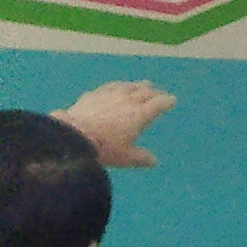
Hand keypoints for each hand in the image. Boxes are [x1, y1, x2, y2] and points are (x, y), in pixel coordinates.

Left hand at [55, 81, 174, 168]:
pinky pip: (109, 87)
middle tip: (158, 91)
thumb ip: (141, 158)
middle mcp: (128, 100)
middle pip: (145, 91)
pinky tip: (115, 87)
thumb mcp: (126, 158)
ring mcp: (110, 95)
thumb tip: (154, 161)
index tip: (172, 100)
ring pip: (128, 86)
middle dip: (154, 91)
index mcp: (140, 115)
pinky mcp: (94, 94)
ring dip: (137, 85)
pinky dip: (117, 86)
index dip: (167, 101)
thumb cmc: (104, 148)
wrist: (74, 136)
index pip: (158, 104)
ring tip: (141, 85)